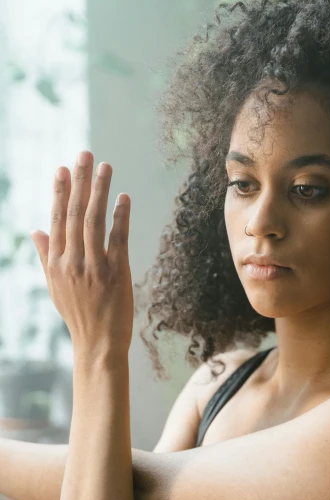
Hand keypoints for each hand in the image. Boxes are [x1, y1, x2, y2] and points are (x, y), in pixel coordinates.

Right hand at [30, 150, 133, 357]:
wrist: (98, 345)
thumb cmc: (78, 314)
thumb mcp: (55, 286)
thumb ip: (46, 255)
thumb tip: (36, 230)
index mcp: (55, 263)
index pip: (56, 219)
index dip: (59, 192)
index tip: (63, 168)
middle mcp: (71, 262)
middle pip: (73, 214)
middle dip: (79, 181)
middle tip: (84, 154)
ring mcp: (93, 267)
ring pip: (94, 221)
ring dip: (99, 191)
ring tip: (105, 166)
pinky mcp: (115, 274)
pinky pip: (117, 239)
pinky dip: (120, 217)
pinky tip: (123, 197)